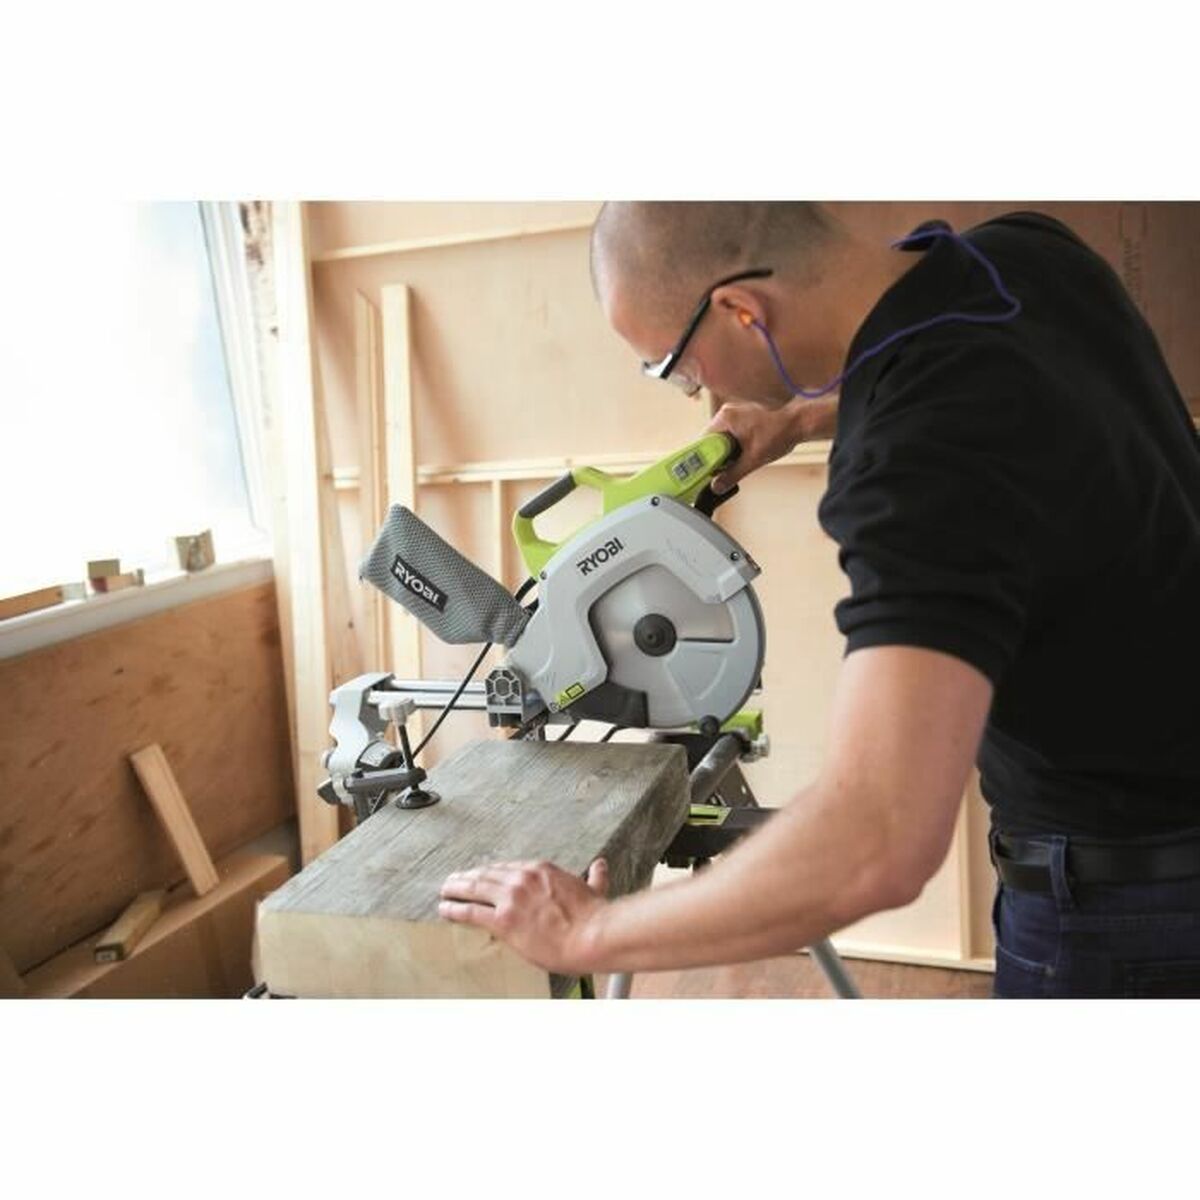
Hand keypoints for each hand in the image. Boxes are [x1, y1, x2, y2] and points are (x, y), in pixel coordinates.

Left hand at [439, 857, 609, 974]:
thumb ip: (594, 878)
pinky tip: (445, 909)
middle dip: (467, 877)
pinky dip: (455, 909)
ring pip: (474, 889)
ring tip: (445, 892)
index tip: (481, 875)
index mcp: (541, 870)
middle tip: (454, 880)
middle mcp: (522, 879)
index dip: (490, 872)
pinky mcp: (503, 920)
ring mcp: (511, 898)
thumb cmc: (594, 917)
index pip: (506, 868)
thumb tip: (601, 866)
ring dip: (456, 889)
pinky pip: (471, 911)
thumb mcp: (594, 890)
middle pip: (486, 874)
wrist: (592, 935)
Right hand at [706, 394, 837, 492]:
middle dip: (717, 458)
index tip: (704, 473)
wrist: (800, 423)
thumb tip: (717, 486)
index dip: (703, 459)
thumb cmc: (780, 432)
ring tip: (738, 462)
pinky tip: (743, 456)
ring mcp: (735, 415)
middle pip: (711, 442)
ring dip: (726, 454)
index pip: (703, 441)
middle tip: (722, 472)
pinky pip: (731, 436)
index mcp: (725, 418)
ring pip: (721, 441)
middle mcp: (727, 413)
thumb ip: (732, 474)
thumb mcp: (753, 459)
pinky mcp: (743, 420)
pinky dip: (734, 448)